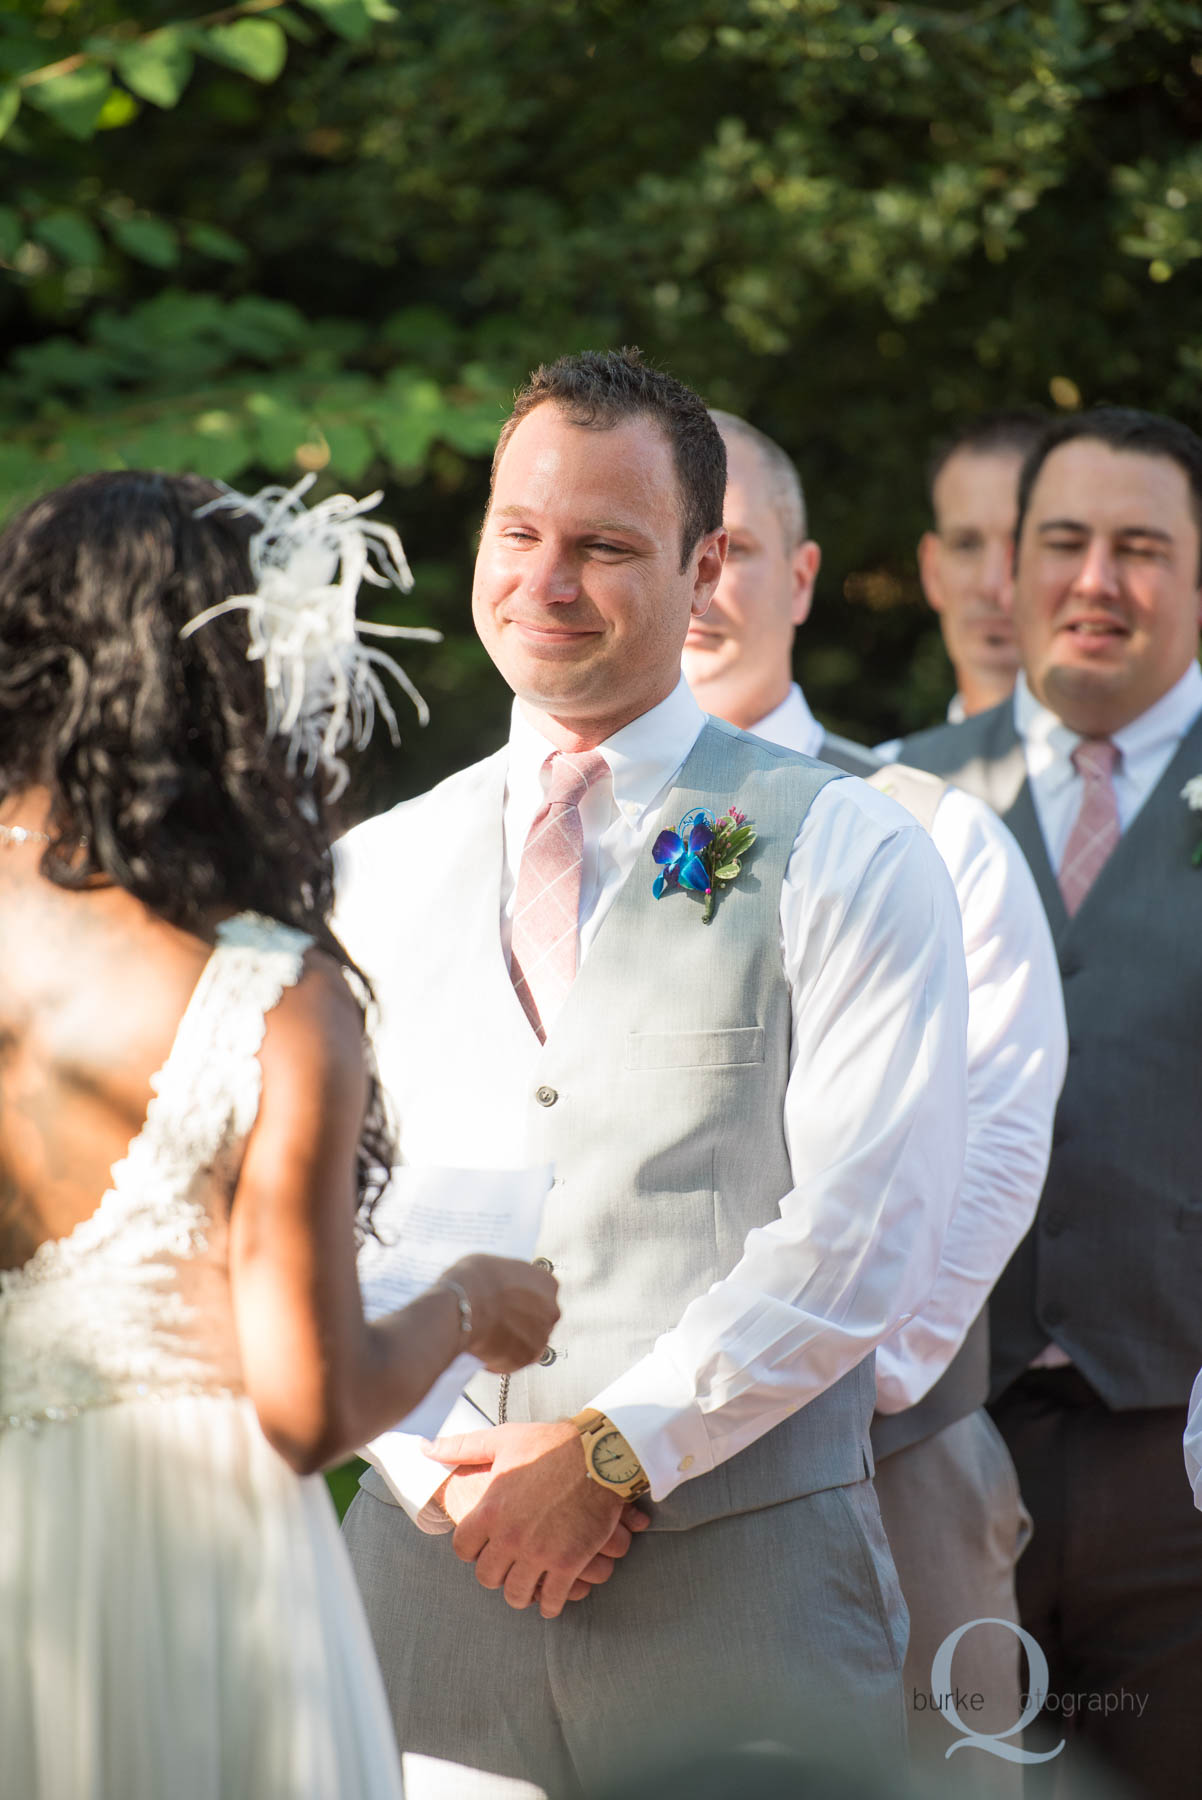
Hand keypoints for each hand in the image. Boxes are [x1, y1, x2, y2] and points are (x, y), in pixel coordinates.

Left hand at [425, 1421, 649, 1617]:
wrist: (600, 1453)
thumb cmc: (550, 1444)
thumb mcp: (502, 1439)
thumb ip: (461, 1448)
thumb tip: (424, 1448)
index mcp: (490, 1510)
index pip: (463, 1550)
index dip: (473, 1549)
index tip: (484, 1545)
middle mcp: (510, 1537)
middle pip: (488, 1577)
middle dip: (496, 1573)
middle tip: (508, 1566)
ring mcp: (539, 1554)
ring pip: (517, 1594)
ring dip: (522, 1592)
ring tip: (529, 1584)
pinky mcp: (568, 1564)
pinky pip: (552, 1601)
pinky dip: (551, 1603)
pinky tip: (553, 1595)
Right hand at [440, 1254, 558, 1372]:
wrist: (461, 1307)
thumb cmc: (474, 1282)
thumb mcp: (496, 1267)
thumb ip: (509, 1281)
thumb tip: (502, 1288)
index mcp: (547, 1283)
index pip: (542, 1293)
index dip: (523, 1299)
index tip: (511, 1303)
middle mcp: (550, 1310)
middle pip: (538, 1319)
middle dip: (521, 1322)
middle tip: (499, 1321)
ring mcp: (541, 1336)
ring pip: (528, 1342)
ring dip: (513, 1342)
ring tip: (489, 1336)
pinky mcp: (526, 1358)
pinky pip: (515, 1360)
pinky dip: (502, 1358)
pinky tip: (485, 1348)